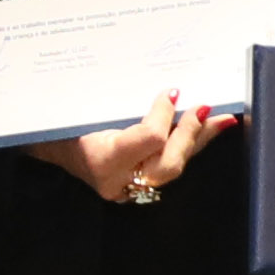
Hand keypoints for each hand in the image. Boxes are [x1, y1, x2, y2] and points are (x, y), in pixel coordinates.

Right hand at [34, 96, 225, 204]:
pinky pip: (171, 164)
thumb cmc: (63, 122)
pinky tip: (212, 129)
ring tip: (223, 118)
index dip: (164, 115)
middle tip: (203, 106)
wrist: (51, 146)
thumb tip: (164, 86)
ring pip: (176, 167)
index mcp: (101, 159)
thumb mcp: (83, 107)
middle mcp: (119, 181)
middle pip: (169, 164)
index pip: (148, 140)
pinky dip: (193, 145)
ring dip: (200, 139)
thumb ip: (118, 100)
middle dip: (190, 133)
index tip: (171, 91)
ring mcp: (130, 188)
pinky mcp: (140, 184)